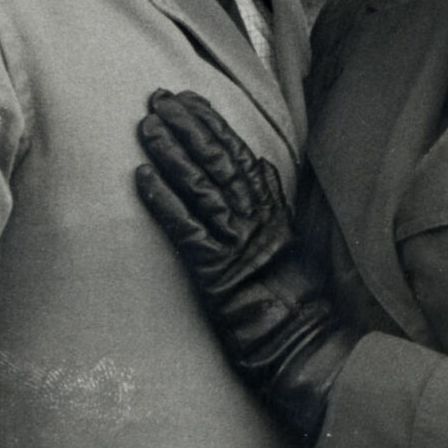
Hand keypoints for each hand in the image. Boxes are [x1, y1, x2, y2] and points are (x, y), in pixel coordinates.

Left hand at [135, 91, 355, 440]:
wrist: (305, 349)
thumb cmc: (296, 307)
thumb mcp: (290, 246)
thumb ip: (273, 207)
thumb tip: (260, 169)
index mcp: (273, 214)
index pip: (239, 157)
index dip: (213, 125)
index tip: (190, 99)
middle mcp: (256, 223)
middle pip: (218, 163)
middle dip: (188, 127)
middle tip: (159, 99)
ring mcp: (237, 246)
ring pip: (200, 188)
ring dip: (171, 153)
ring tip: (147, 125)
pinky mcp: (217, 274)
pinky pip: (186, 231)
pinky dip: (164, 202)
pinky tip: (141, 178)